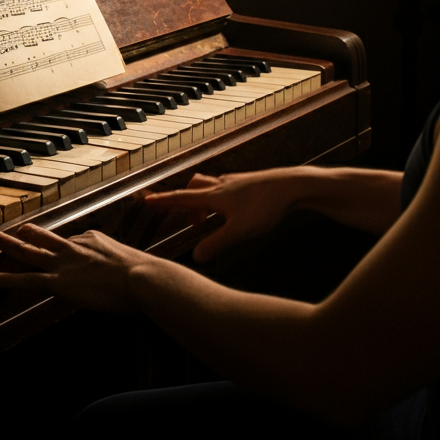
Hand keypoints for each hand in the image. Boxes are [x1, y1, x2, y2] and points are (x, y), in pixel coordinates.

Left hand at [0, 223, 150, 312]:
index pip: (69, 244)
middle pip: (39, 237)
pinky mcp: (59, 282)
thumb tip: (118, 270)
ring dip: (2, 243)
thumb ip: (120, 265)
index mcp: (91, 239)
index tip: (65, 263)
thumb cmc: (146, 277)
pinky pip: (26, 279)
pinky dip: (6, 279)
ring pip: (25, 251)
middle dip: (15, 232)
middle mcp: (73, 246)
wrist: (143, 278)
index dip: (63, 254)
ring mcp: (64, 263)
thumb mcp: (133, 264)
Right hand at [142, 168, 305, 262]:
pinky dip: (220, 198)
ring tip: (210, 218)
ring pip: (211, 185)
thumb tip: (196, 257)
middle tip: (190, 220)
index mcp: (215, 196)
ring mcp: (236, 182)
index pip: (182, 198)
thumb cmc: (266, 207)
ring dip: (204, 199)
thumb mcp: (239, 231)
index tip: (147, 201)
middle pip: (194, 187)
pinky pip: (226, 187)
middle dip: (185, 200)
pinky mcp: (249, 183)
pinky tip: (232, 210)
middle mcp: (222, 185)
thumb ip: (216, 243)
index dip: (164, 201)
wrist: (292, 186)